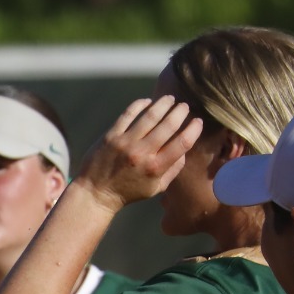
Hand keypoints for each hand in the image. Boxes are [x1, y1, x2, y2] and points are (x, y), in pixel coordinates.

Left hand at [77, 96, 204, 210]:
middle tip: (184, 106)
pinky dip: (140, 104)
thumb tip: (185, 150)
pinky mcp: (110, 136)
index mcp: (156, 167)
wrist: (95, 194)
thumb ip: (173, 169)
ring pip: (150, 116)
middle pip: (169, 125)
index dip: (194, 129)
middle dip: (180, 112)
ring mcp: (125, 143)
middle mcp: (142, 153)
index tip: (197, 121)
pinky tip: (148, 102)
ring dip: (164, 104)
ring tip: (170, 99)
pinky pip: (128, 114)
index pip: (183, 143)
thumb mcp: (156, 188)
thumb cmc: (128, 192)